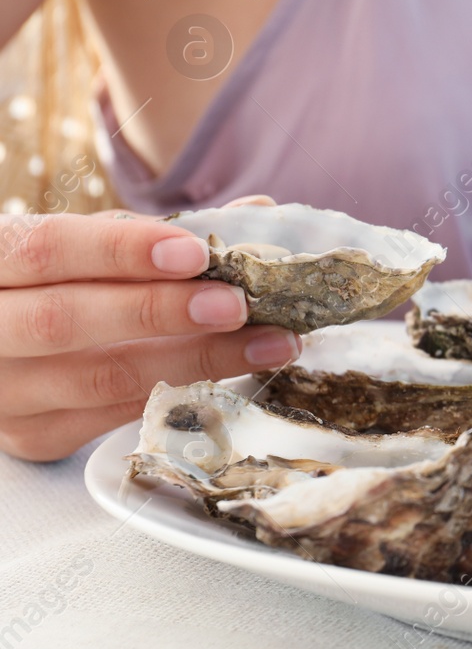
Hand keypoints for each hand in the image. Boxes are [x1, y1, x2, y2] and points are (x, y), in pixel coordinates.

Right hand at [0, 199, 300, 462]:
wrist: (3, 346)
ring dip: (196, 360)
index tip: (196, 252)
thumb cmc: (53, 280)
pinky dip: (183, 393)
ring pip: (100, 379)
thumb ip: (157, 230)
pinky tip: (237, 377)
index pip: (47, 250)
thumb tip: (257, 212)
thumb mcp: (86, 243)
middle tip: (238, 304)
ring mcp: (3, 392)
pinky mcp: (34, 436)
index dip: (120, 250)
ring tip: (268, 344)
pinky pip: (115, 416)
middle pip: (65, 321)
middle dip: (160, 311)